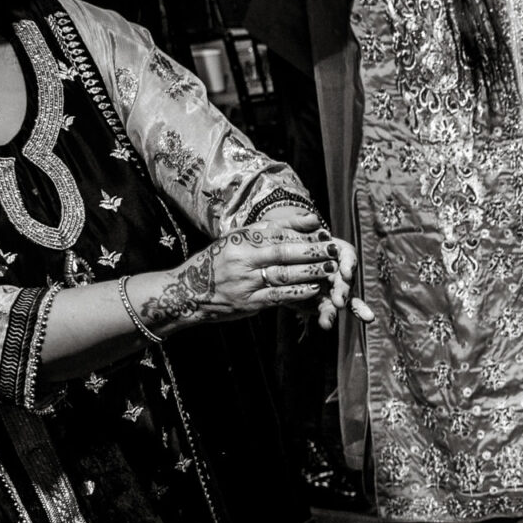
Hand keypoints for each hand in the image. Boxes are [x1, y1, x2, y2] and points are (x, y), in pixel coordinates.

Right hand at [135, 222, 344, 333]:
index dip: (300, 231)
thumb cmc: (218, 263)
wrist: (188, 291)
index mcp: (239, 240)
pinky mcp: (249, 303)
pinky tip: (315, 289)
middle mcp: (242, 260)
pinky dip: (298, 292)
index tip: (321, 229)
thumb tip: (300, 220)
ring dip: (310, 272)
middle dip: (311, 250)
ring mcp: (245, 282)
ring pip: (283, 275)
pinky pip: (278, 296)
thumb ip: (263, 231)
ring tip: (331, 268)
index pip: (275, 232)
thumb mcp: (234, 241)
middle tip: (334, 248)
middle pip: (283, 252)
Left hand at [258, 206, 375, 331]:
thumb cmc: (284, 239)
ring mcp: (331, 287)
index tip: (344, 271)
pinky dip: (328, 317)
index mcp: (333, 251)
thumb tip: (313, 218)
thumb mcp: (287, 229)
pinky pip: (328, 310)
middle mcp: (336, 269)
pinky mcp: (322, 302)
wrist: (273, 258)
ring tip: (336, 313)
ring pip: (341, 297)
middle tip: (338, 299)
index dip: (348, 264)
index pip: (347, 256)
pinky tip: (328, 324)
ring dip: (341, 306)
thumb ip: (299, 224)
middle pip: (345, 280)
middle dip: (343, 290)